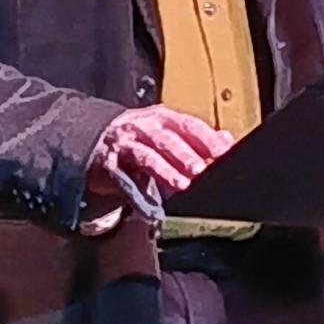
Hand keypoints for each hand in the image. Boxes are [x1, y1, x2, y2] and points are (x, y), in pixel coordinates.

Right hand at [87, 106, 234, 210]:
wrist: (97, 140)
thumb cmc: (140, 138)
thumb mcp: (168, 131)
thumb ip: (196, 137)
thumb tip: (226, 140)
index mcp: (163, 118)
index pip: (188, 125)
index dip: (206, 139)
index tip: (223, 153)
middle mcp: (144, 127)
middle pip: (167, 139)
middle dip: (185, 155)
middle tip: (201, 170)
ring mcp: (126, 144)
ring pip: (147, 156)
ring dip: (165, 171)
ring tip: (181, 185)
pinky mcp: (110, 163)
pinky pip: (124, 178)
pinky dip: (136, 192)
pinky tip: (148, 205)